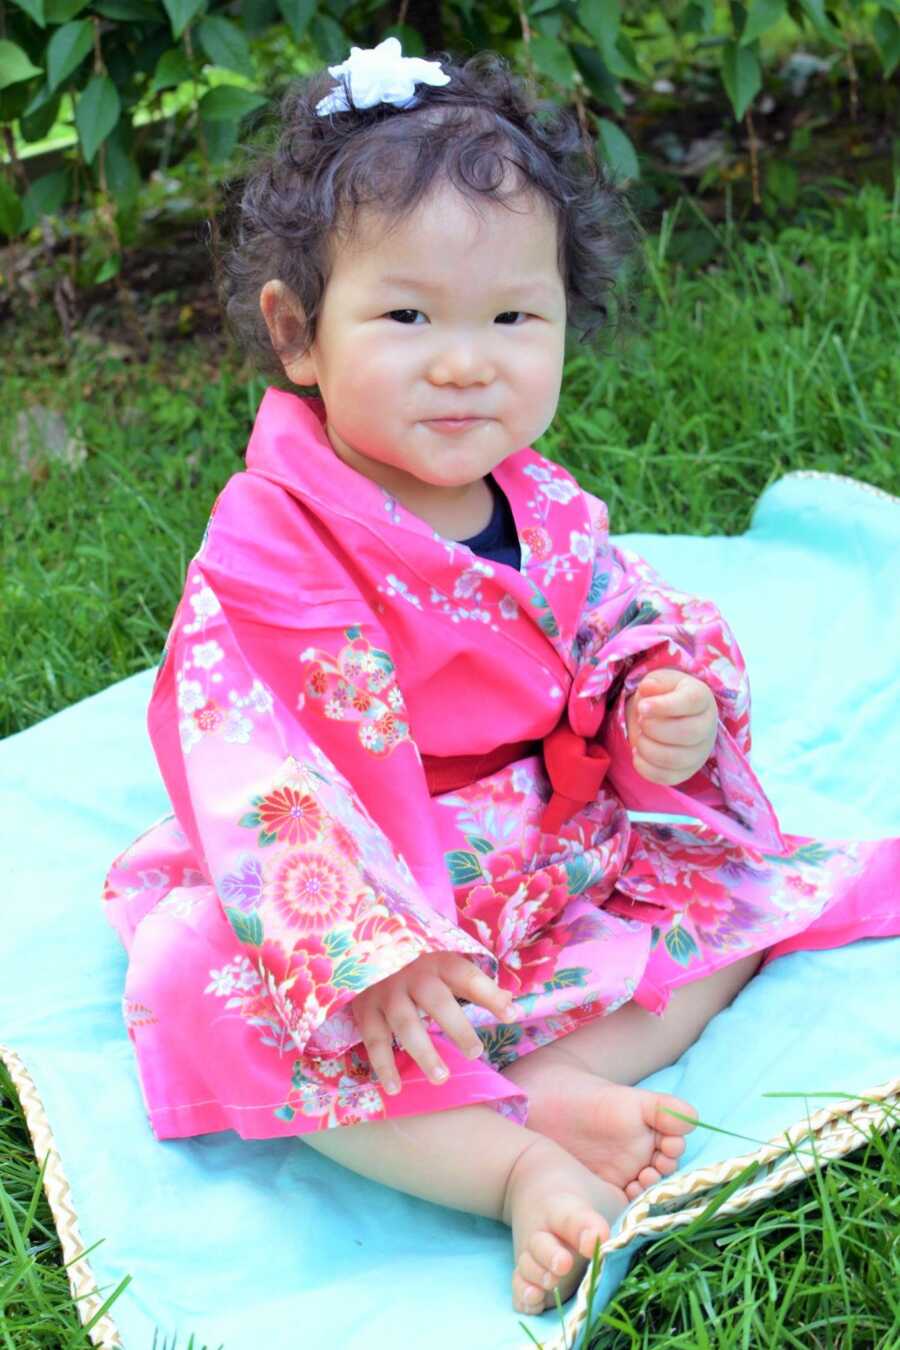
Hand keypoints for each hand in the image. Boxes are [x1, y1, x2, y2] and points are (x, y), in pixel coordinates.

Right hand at [352, 951, 514, 1095]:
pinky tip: (395, 1088)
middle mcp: (412, 974)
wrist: (366, 952)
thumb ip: (476, 986)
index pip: (467, 976)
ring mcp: (386, 992)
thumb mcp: (444, 966)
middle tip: (475, 1053)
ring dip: (423, 1052)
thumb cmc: (417, 966)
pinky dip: (384, 1065)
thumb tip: (512, 1007)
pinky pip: (375, 1041)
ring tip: (441, 1077)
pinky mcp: (365, 1010)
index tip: (511, 1015)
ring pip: (405, 1024)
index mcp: (437, 961)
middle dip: (456, 1027)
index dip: (489, 995)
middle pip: (437, 1001)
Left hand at [625, 668, 716, 785]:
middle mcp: (707, 727)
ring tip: (640, 737)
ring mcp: (699, 753)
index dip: (664, 706)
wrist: (668, 717)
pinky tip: (638, 754)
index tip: (642, 707)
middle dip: (654, 728)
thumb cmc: (664, 695)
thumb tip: (647, 689)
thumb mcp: (659, 681)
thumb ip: (654, 682)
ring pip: (675, 759)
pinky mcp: (686, 772)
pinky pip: (667, 777)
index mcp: (702, 698)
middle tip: (642, 722)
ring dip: (648, 748)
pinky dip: (645, 767)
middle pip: (687, 733)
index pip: (691, 701)